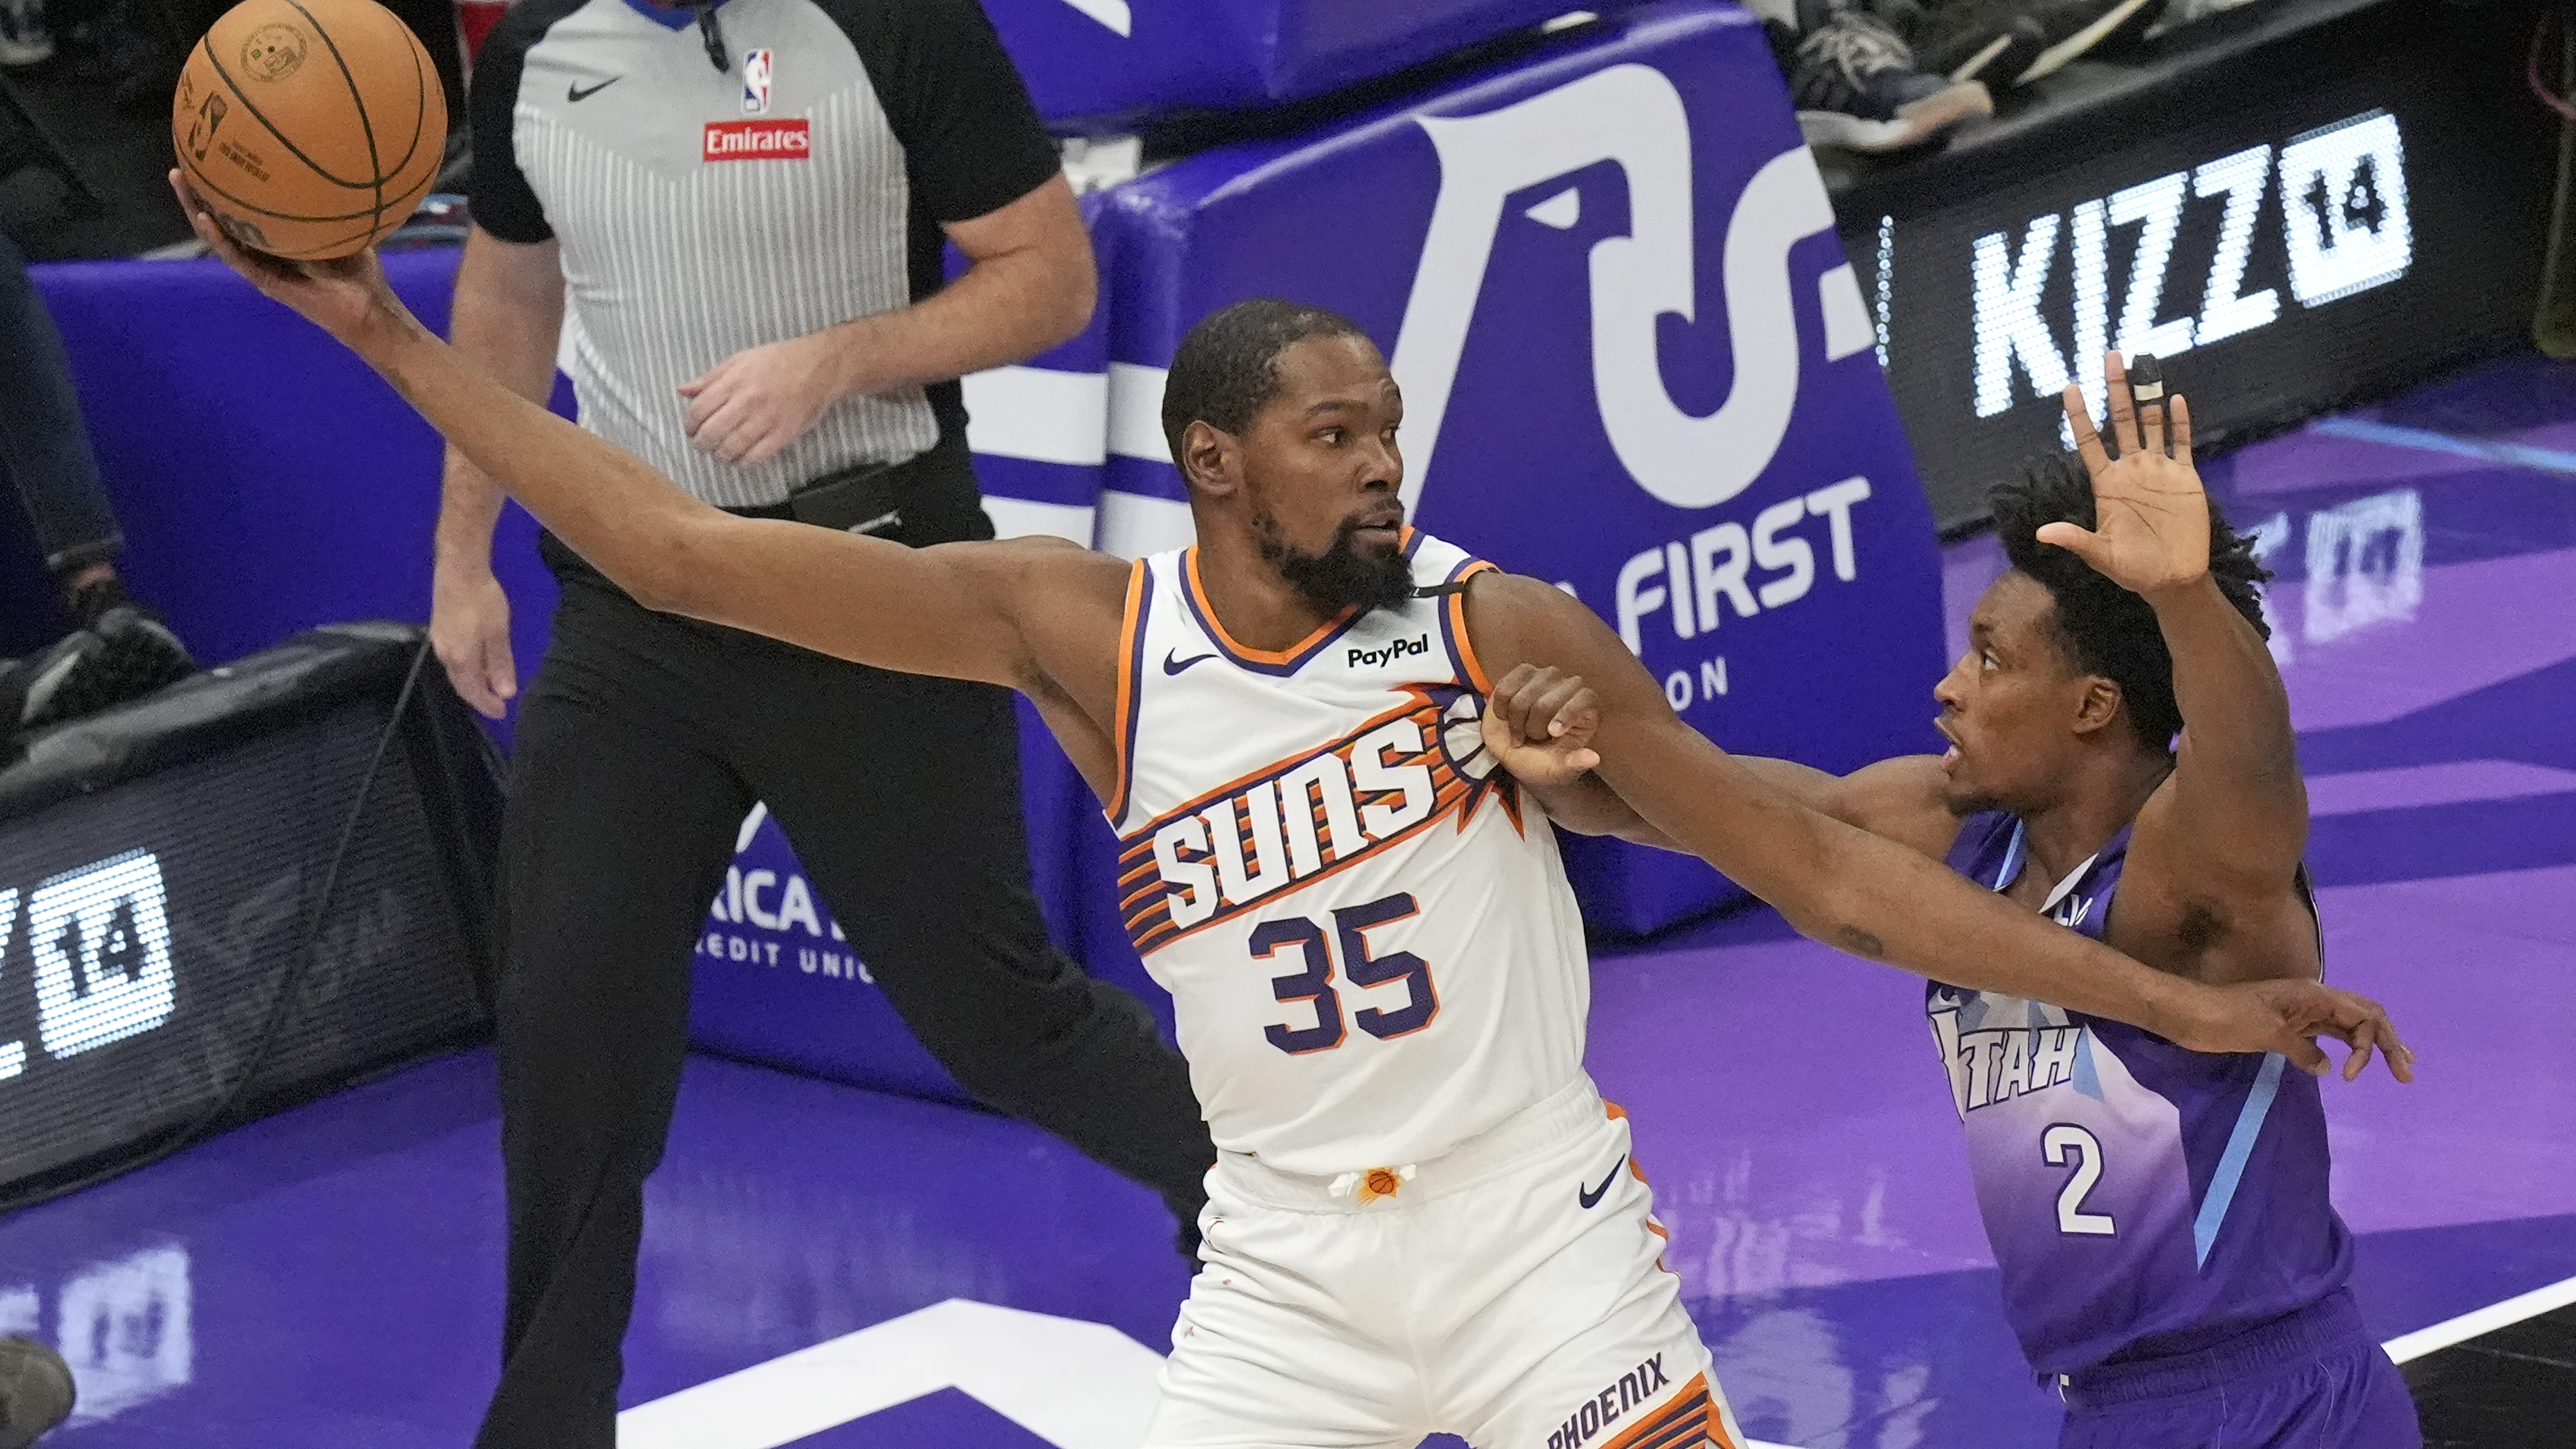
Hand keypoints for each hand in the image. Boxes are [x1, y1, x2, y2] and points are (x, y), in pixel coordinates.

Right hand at [168, 171, 402, 342]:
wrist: (370, 309)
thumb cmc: (361, 271)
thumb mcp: (347, 225)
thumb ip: (334, 199)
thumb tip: (335, 160)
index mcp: (276, 238)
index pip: (242, 208)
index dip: (224, 184)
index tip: (210, 153)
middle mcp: (263, 251)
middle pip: (221, 217)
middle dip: (198, 190)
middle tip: (181, 160)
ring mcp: (261, 267)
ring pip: (218, 235)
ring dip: (195, 208)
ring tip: (179, 180)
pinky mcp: (265, 283)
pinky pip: (236, 258)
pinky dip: (219, 239)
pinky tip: (204, 219)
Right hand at [430, 562, 517, 718]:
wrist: (460, 570)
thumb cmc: (482, 601)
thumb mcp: (498, 635)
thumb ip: (500, 664)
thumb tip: (505, 693)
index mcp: (460, 659)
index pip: (472, 691)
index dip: (486, 705)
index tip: (501, 714)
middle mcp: (444, 654)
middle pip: (461, 684)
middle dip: (478, 697)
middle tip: (496, 705)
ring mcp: (439, 641)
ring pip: (456, 671)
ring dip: (472, 682)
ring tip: (489, 687)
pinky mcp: (439, 629)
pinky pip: (453, 658)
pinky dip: (466, 668)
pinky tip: (477, 663)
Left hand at [679, 333, 845, 467]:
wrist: (819, 366)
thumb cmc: (779, 361)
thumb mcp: (740, 361)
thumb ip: (710, 378)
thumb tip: (683, 390)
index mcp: (734, 381)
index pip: (699, 409)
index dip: (689, 424)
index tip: (691, 429)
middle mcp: (748, 400)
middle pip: (711, 432)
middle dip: (702, 443)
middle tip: (703, 444)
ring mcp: (766, 419)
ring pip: (731, 447)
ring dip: (720, 455)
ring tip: (720, 452)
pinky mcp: (783, 433)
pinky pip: (755, 456)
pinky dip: (743, 462)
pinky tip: (740, 458)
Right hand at [1480, 664, 1600, 787]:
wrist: (1515, 754)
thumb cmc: (1543, 762)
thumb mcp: (1559, 770)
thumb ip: (1575, 764)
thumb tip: (1594, 759)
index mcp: (1586, 708)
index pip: (1584, 698)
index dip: (1567, 714)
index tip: (1552, 733)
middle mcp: (1568, 686)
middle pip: (1546, 703)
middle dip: (1534, 728)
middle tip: (1533, 740)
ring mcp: (1544, 677)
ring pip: (1523, 697)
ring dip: (1516, 721)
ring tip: (1521, 732)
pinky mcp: (1521, 674)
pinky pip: (1505, 688)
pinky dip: (1501, 708)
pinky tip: (1507, 717)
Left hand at [2040, 352, 2209, 598]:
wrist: (2173, 578)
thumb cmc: (2133, 570)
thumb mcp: (2101, 556)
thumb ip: (2075, 540)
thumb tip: (2041, 533)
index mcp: (2107, 484)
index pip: (2090, 441)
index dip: (2081, 415)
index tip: (2070, 386)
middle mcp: (2131, 470)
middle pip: (2121, 421)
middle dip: (2115, 389)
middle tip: (2110, 354)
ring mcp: (2158, 470)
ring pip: (2151, 424)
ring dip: (2148, 395)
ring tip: (2143, 363)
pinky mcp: (2184, 477)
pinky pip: (2182, 443)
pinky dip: (2179, 422)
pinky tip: (2175, 400)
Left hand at [2170, 976, 2414, 1082]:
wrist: (2187, 1014)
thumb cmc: (2223, 1019)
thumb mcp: (2266, 1034)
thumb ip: (2301, 1048)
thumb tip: (2326, 1066)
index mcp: (2313, 994)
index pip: (2364, 1014)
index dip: (2373, 1045)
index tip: (2351, 1076)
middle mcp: (2313, 998)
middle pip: (2366, 1016)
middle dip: (2389, 1043)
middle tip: (2407, 1074)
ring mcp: (2302, 1010)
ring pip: (2350, 1024)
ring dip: (2375, 1044)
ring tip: (2399, 1066)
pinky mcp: (2290, 1023)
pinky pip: (2329, 1032)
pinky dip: (2348, 1046)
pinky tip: (2355, 1062)